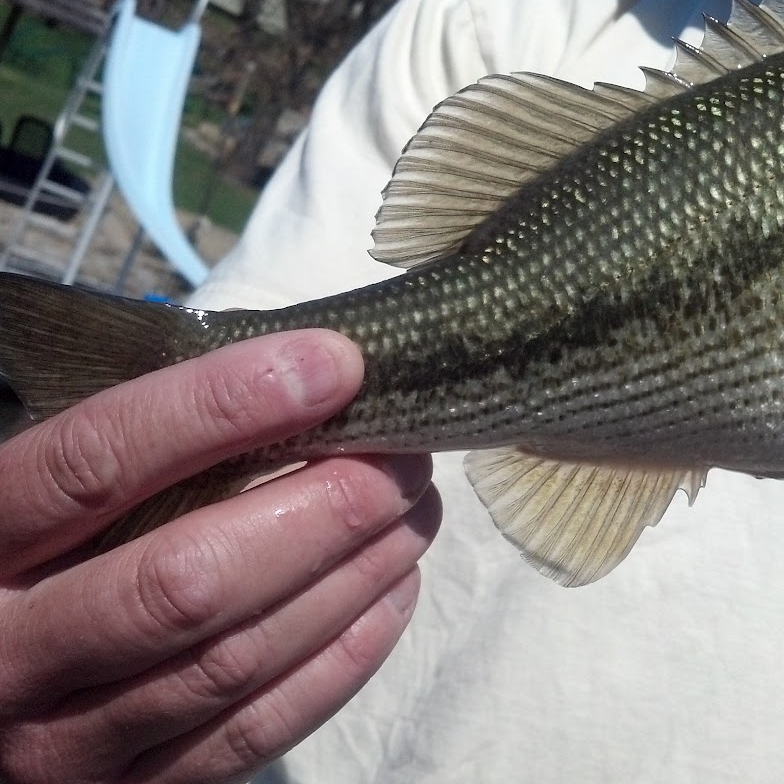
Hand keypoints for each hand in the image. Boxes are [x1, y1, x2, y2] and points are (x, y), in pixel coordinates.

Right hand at [0, 330, 440, 783]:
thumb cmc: (23, 562)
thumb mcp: (30, 499)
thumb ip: (126, 451)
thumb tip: (295, 374)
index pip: (96, 465)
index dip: (219, 407)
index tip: (332, 365)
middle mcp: (6, 657)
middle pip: (185, 581)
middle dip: (319, 512)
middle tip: (402, 459)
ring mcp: (61, 745)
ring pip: (234, 662)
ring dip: (350, 579)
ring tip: (416, 514)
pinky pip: (253, 731)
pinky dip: (342, 658)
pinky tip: (392, 592)